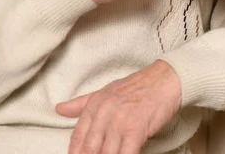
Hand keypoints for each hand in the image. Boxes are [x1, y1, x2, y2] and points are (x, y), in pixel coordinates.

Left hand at [56, 60, 180, 153]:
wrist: (165, 79)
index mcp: (94, 104)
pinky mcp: (135, 128)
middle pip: (89, 150)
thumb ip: (82, 103)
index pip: (77, 138)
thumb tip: (59, 109)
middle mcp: (104, 112)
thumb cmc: (138, 86)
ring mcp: (119, 120)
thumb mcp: (106, 91)